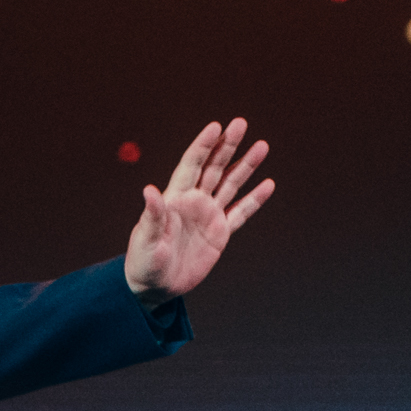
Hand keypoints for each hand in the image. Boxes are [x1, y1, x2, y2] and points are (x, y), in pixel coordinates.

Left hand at [124, 117, 274, 299]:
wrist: (154, 287)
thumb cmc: (143, 263)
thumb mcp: (146, 240)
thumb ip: (151, 216)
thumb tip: (149, 190)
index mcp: (174, 199)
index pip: (191, 165)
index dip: (203, 146)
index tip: (215, 126)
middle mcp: (193, 202)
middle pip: (213, 167)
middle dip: (227, 145)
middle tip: (241, 123)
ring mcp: (208, 216)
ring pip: (231, 185)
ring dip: (246, 166)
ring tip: (262, 145)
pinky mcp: (220, 233)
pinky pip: (240, 212)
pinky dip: (254, 200)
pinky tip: (268, 184)